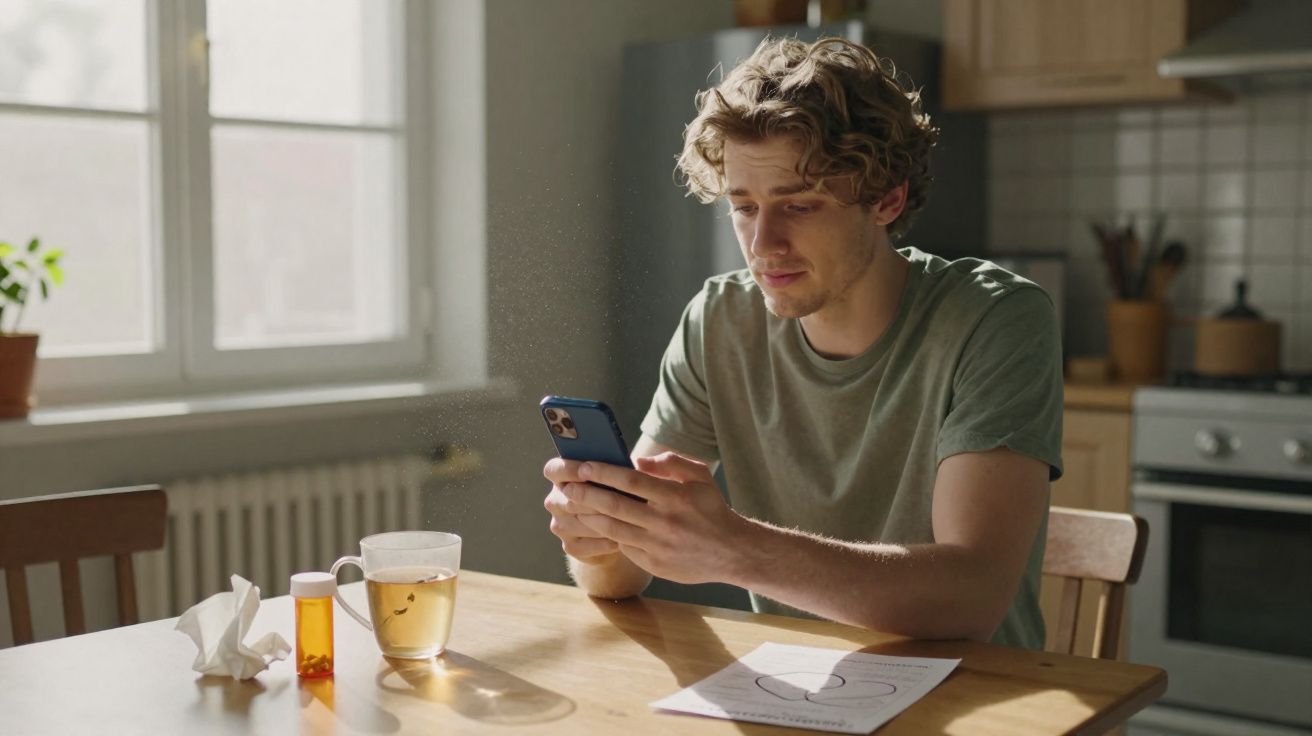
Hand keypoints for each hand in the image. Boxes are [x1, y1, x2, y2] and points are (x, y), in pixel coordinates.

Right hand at [543, 459, 620, 562]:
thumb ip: (616, 468)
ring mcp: (560, 525)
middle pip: (571, 499)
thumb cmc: (618, 493)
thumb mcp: (615, 478)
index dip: (569, 469)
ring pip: (582, 522)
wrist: (617, 529)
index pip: (554, 470)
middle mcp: (555, 501)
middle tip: (620, 500)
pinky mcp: (570, 546)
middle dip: (597, 499)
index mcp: (560, 477)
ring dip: (606, 521)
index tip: (587, 470)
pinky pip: (589, 544)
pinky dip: (607, 541)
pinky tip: (623, 538)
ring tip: (628, 520)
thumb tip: (636, 464)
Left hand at [558, 452, 749, 584]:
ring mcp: (658, 546)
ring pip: (613, 529)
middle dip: (587, 494)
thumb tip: (636, 460)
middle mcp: (665, 522)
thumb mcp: (699, 477)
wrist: (731, 552)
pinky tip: (594, 525)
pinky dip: (607, 535)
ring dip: (589, 516)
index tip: (583, 466)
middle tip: (567, 486)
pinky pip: (624, 546)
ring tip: (573, 506)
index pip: (631, 481)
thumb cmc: (711, 509)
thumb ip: (670, 463)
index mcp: (675, 497)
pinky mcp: (654, 564)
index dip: (604, 472)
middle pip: (616, 506)